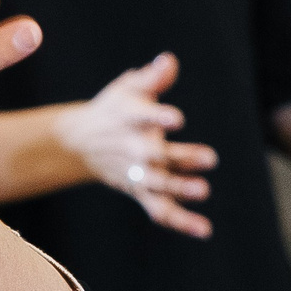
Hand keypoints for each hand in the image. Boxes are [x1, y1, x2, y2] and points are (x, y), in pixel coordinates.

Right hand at [53, 53, 217, 237]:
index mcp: (130, 119)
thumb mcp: (129, 88)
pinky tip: (204, 229)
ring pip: (158, 186)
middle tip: (210, 158)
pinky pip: (159, 210)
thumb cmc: (114, 109)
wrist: (80, 141)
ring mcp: (136, 173)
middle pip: (155, 156)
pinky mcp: (140, 192)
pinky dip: (180, 221)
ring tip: (203, 191)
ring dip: (180, 189)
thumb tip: (170, 61)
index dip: (158, 117)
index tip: (176, 118)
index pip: (144, 117)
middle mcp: (133, 149)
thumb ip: (152, 77)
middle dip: (181, 158)